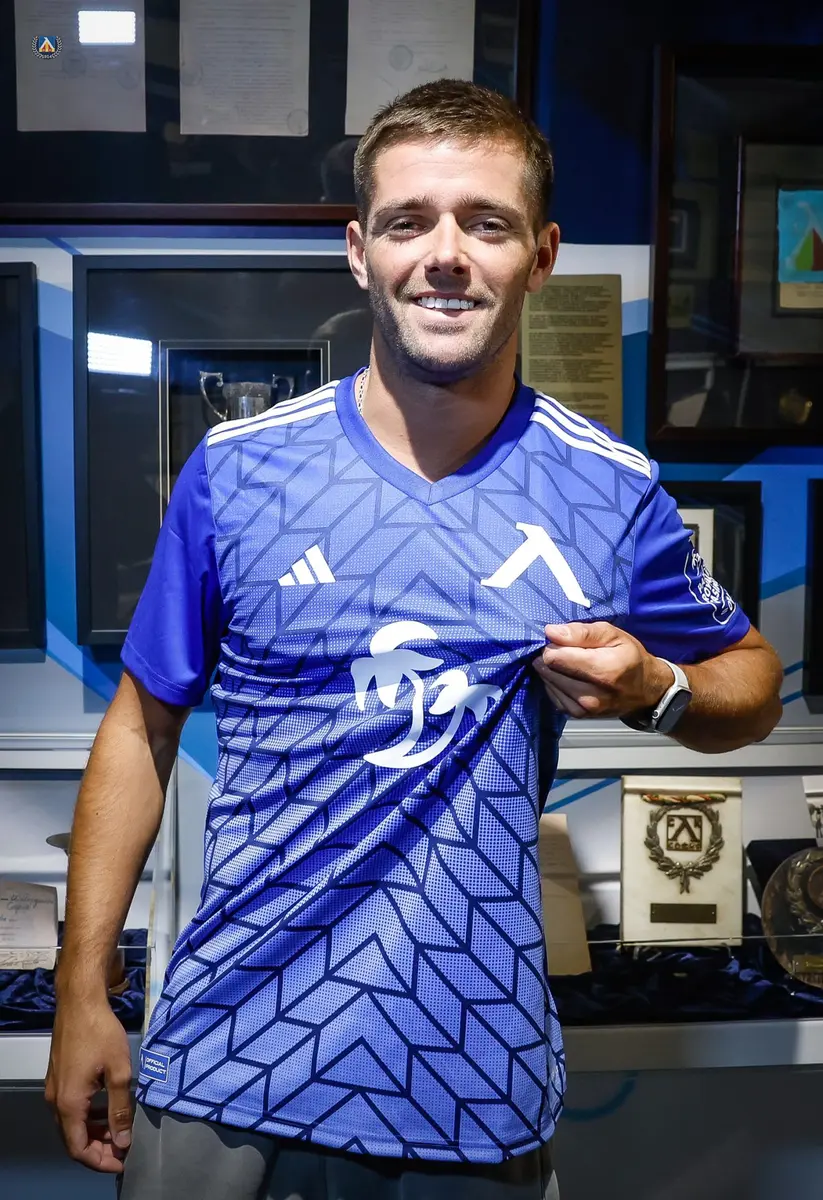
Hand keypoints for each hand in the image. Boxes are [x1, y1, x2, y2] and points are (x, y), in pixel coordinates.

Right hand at [45, 994, 133, 1172]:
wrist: (79, 1001)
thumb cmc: (101, 1032)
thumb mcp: (119, 1071)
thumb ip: (120, 1109)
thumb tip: (122, 1141)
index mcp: (69, 1104)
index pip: (79, 1149)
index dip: (101, 1161)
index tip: (123, 1161)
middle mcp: (56, 1101)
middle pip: (73, 1140)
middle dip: (99, 1149)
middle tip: (124, 1148)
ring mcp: (55, 1088)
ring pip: (72, 1124)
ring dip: (94, 1132)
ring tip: (119, 1131)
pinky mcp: (60, 1077)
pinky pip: (72, 1108)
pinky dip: (89, 1116)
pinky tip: (107, 1109)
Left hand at [532, 621, 672, 719]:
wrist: (646, 690)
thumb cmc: (630, 657)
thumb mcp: (612, 634)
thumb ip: (581, 632)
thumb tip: (550, 632)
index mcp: (604, 670)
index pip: (554, 657)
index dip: (554, 645)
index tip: (564, 642)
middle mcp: (591, 695)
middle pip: (548, 670)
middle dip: (553, 657)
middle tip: (569, 652)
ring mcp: (583, 709)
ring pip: (548, 682)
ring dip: (553, 671)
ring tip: (572, 665)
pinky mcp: (577, 715)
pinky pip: (552, 695)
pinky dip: (557, 684)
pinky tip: (570, 677)